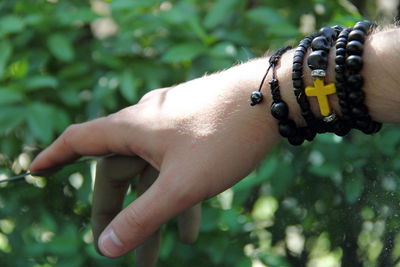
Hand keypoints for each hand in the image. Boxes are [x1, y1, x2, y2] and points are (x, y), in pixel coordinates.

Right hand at [30, 61, 280, 256]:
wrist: (271, 99)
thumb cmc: (223, 136)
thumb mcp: (181, 185)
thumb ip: (143, 216)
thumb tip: (106, 248)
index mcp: (132, 128)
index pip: (79, 141)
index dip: (55, 157)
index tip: (35, 170)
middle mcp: (147, 123)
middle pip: (117, 172)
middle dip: (115, 213)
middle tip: (113, 249)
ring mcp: (172, 127)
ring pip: (150, 177)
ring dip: (151, 215)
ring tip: (154, 257)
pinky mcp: (194, 132)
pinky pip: (176, 169)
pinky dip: (178, 199)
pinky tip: (192, 230)